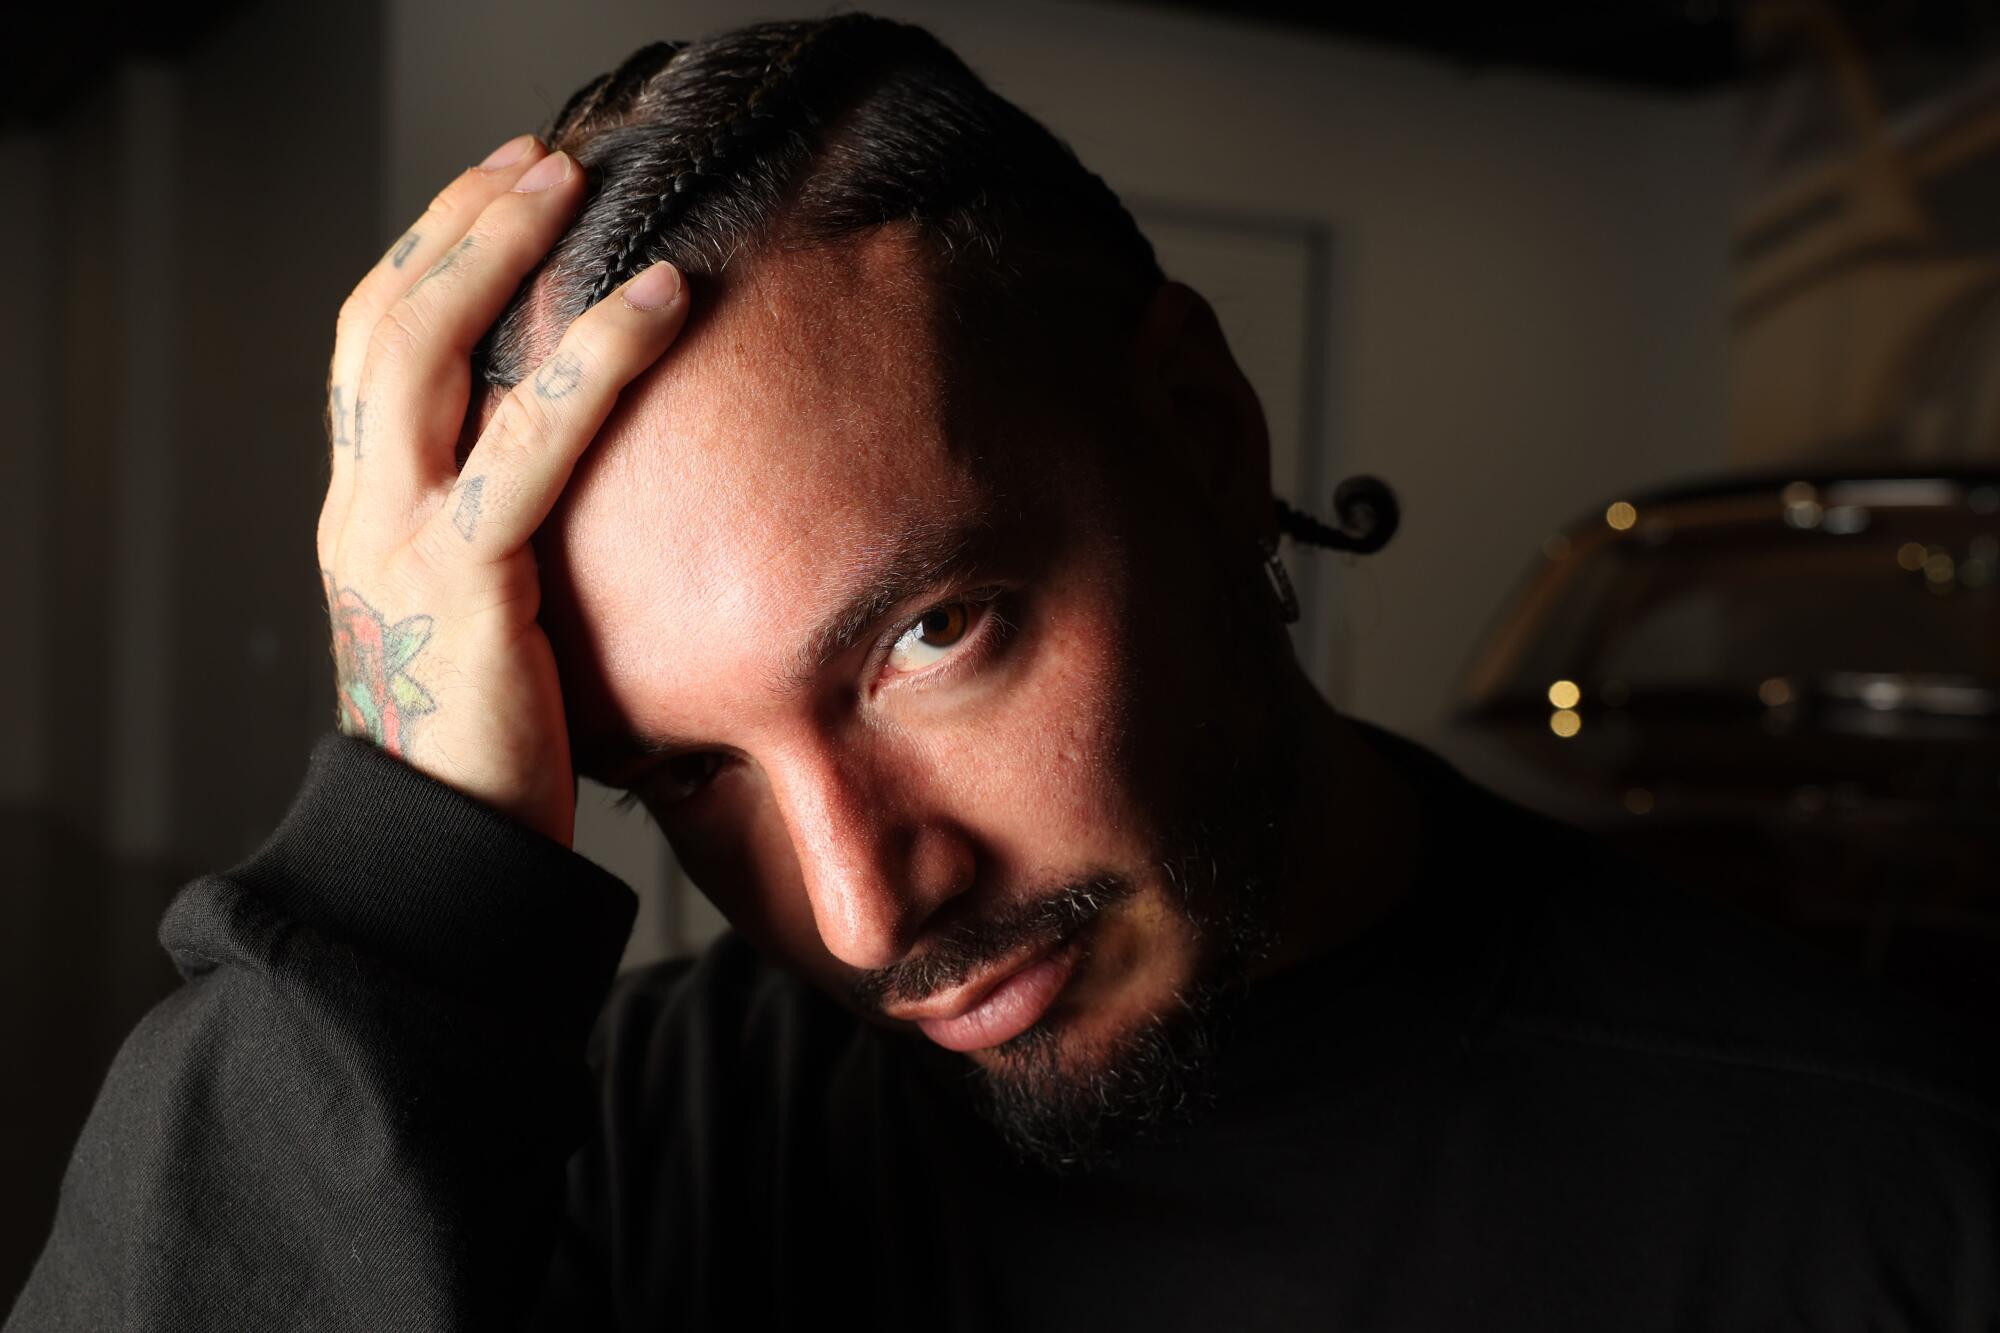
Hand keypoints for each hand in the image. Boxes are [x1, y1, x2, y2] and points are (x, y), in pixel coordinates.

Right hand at [317, 134, 689, 846]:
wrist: (452, 859)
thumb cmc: (494, 747)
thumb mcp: (488, 618)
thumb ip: (508, 540)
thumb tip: (592, 486)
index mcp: (364, 516)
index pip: (370, 352)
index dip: (425, 259)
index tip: (496, 198)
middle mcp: (362, 513)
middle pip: (381, 324)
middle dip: (457, 226)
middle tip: (537, 161)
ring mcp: (400, 543)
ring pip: (423, 354)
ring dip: (499, 251)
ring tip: (573, 185)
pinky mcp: (468, 583)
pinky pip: (529, 444)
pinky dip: (596, 358)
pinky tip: (660, 302)